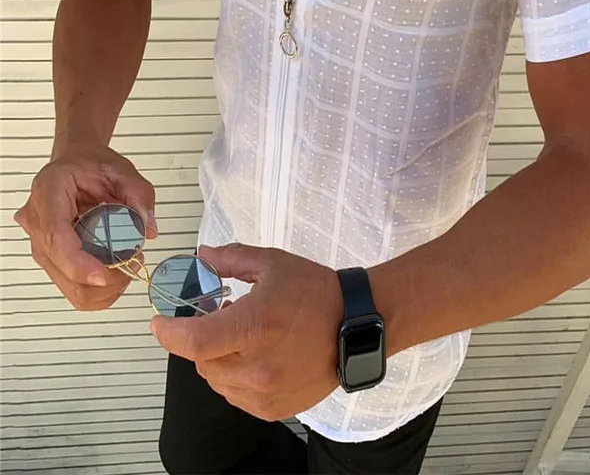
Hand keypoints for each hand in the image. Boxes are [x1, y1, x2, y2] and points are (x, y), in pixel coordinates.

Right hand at [14, 145, 157, 311]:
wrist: (76, 163)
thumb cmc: (91, 165)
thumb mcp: (122, 170)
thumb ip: (140, 194)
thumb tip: (147, 229)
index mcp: (50, 191)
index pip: (56, 236)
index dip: (78, 263)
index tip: (103, 276)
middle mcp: (37, 220)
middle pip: (60, 267)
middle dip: (100, 279)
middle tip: (132, 264)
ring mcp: (40, 241)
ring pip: (66, 284)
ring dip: (100, 287)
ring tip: (126, 267)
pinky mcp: (51, 256)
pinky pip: (70, 285)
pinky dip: (96, 288)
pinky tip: (114, 271)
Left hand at [151, 244, 343, 420]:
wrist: (357, 326)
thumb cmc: (315, 290)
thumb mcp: (273, 263)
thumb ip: (232, 258)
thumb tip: (201, 255)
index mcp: (254, 326)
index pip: (193, 341)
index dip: (168, 333)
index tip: (158, 323)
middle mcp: (256, 366)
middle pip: (201, 360)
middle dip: (203, 339)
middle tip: (222, 317)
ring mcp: (264, 392)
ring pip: (216, 380)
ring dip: (218, 359)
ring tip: (244, 336)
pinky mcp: (272, 408)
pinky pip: (236, 396)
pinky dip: (236, 377)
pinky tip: (256, 356)